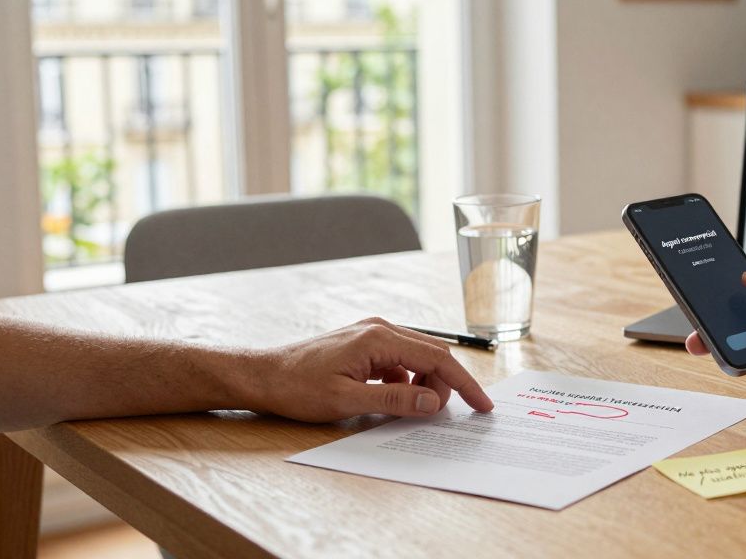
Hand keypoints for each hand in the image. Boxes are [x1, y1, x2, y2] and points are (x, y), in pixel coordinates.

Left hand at [239, 318, 494, 421]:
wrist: (263, 375)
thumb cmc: (298, 388)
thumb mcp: (348, 402)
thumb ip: (394, 402)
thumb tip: (434, 404)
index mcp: (380, 338)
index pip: (438, 359)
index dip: (464, 384)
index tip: (482, 406)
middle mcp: (381, 328)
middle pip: (432, 355)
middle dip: (444, 386)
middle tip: (438, 416)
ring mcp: (372, 333)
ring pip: (417, 357)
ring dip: (423, 384)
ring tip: (411, 410)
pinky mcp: (364, 343)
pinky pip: (399, 360)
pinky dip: (406, 381)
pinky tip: (391, 400)